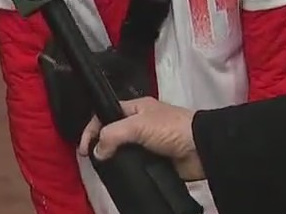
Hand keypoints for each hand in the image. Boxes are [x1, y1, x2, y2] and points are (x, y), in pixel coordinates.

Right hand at [77, 97, 204, 180]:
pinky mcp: (156, 161)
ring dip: (114, 160)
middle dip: (99, 145)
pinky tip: (121, 176)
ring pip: (123, 151)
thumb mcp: (137, 125)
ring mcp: (148, 144)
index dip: (90, 129)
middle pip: (112, 133)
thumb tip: (97, 153)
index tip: (83, 148)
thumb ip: (112, 135)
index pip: (104, 115)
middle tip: (90, 160)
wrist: (202, 149)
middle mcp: (140, 124)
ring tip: (103, 170)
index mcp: (135, 109)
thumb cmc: (170, 129)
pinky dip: (128, 170)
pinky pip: (136, 165)